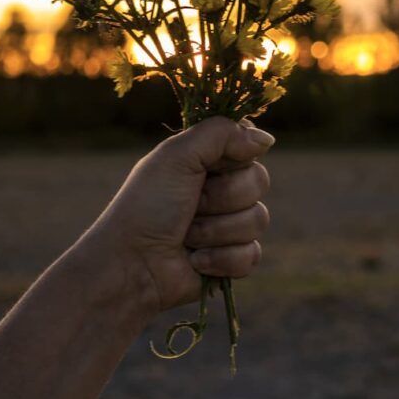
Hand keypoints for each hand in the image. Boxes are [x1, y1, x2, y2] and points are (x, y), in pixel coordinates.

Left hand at [88, 117, 273, 312]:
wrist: (132, 264)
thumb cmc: (147, 205)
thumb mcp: (177, 156)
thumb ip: (221, 134)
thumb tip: (267, 139)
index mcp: (207, 160)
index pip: (249, 146)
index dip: (235, 158)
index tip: (208, 167)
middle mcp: (220, 189)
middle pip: (259, 181)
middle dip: (222, 197)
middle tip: (191, 204)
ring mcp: (228, 225)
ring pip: (258, 219)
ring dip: (216, 230)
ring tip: (187, 236)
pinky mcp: (231, 260)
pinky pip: (251, 254)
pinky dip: (221, 258)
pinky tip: (196, 261)